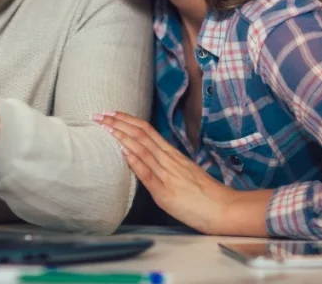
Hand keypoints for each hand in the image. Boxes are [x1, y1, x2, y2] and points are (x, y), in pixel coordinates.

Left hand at [93, 111, 237, 234]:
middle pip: (141, 134)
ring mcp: (167, 173)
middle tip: (99, 114)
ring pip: (142, 148)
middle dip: (118, 122)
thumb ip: (166, 164)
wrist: (222, 208)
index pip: (146, 131)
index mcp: (172, 154)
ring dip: (121, 136)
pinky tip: (122, 151)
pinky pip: (148, 173)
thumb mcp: (184, 172)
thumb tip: (147, 159)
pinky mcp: (165, 191)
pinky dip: (134, 160)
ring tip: (104, 126)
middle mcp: (168, 159)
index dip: (127, 120)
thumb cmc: (204, 194)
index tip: (111, 113)